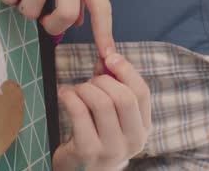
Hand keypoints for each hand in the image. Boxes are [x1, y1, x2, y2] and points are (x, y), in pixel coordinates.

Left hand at [53, 53, 151, 170]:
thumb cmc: (95, 136)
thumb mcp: (111, 114)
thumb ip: (113, 85)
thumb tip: (107, 55)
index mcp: (143, 129)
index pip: (142, 93)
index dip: (126, 71)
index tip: (110, 57)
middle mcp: (133, 141)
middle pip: (124, 97)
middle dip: (103, 81)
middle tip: (89, 81)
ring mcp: (112, 149)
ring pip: (102, 103)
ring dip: (85, 88)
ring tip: (75, 90)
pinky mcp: (88, 151)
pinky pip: (80, 113)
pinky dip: (70, 97)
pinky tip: (64, 94)